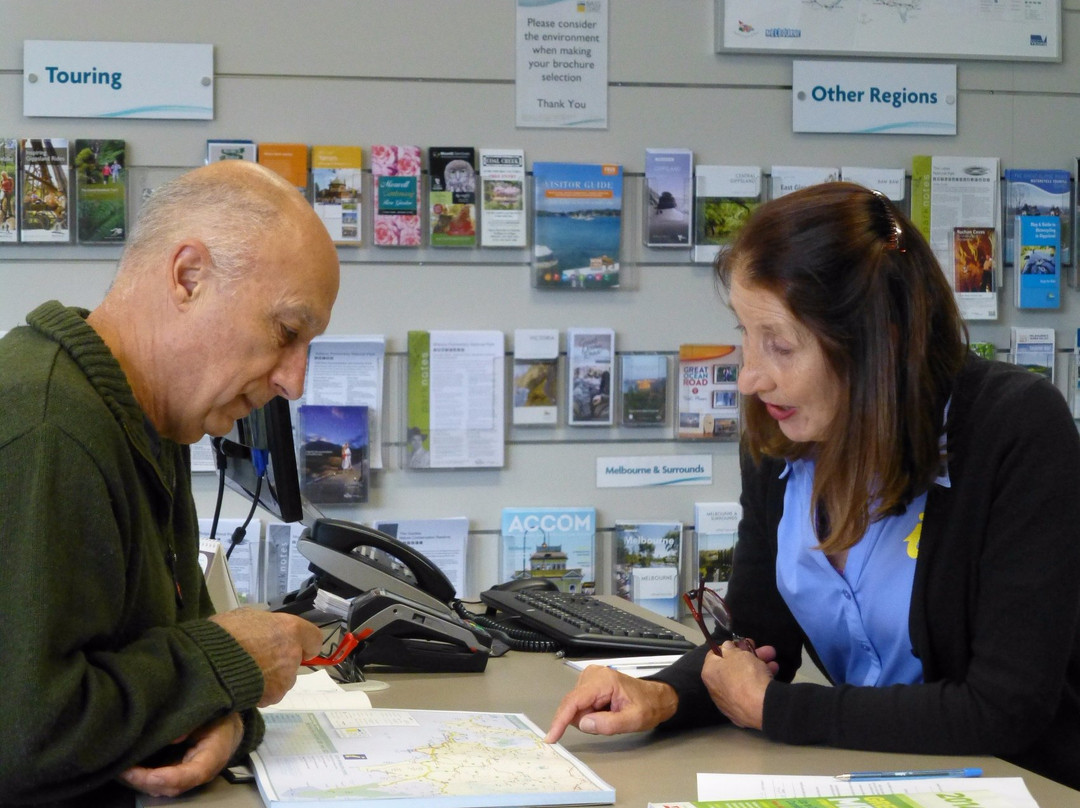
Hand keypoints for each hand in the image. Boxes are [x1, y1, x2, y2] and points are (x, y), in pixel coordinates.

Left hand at [118, 713, 242, 797]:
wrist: (229, 726)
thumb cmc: (220, 717)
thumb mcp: (211, 713)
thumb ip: (193, 723)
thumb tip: (172, 736)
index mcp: (213, 756)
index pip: (193, 774)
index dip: (171, 777)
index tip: (150, 774)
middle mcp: (200, 773)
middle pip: (173, 786)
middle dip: (146, 782)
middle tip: (124, 770)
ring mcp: (188, 777)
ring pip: (163, 788)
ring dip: (141, 783)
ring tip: (121, 771)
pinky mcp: (178, 775)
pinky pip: (160, 784)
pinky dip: (143, 780)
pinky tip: (128, 771)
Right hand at [209, 608, 322, 705]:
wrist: (207, 662)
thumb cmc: (224, 633)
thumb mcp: (247, 617)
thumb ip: (266, 627)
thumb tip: (267, 633)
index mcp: (290, 629)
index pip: (314, 639)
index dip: (305, 645)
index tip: (296, 647)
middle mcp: (292, 654)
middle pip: (295, 662)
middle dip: (281, 663)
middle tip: (259, 661)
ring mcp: (284, 677)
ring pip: (283, 681)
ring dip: (271, 679)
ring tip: (246, 674)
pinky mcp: (272, 696)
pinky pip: (269, 695)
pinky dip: (260, 693)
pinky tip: (243, 685)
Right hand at [545, 665, 678, 743]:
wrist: (655, 697)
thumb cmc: (647, 706)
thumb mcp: (633, 720)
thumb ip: (608, 724)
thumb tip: (582, 724)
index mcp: (603, 681)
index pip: (574, 701)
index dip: (560, 720)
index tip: (551, 737)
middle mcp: (592, 674)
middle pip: (573, 705)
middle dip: (586, 719)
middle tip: (609, 720)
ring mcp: (589, 677)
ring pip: (575, 707)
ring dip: (588, 717)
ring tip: (609, 714)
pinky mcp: (588, 683)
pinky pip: (579, 705)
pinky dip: (589, 713)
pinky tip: (604, 710)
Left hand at [700, 642, 778, 728]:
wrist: (761, 707)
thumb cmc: (746, 675)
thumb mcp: (738, 654)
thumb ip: (730, 649)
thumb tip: (726, 647)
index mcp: (709, 672)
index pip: (715, 654)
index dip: (730, 646)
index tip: (742, 643)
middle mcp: (715, 689)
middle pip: (733, 666)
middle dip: (750, 656)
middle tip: (764, 651)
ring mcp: (729, 703)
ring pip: (744, 679)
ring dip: (758, 667)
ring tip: (774, 663)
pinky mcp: (742, 713)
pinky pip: (749, 692)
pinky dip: (759, 683)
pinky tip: (772, 675)